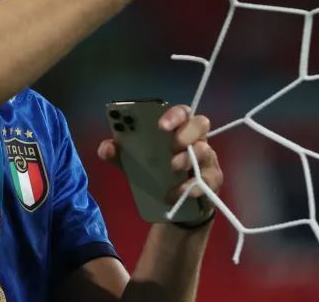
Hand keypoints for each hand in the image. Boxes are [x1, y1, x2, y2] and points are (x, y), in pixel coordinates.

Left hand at [97, 105, 222, 203]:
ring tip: (172, 169)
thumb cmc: (156, 175)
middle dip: (186, 133)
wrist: (174, 206)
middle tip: (172, 146)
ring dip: (187, 159)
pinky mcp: (212, 180)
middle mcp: (196, 139)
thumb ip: (120, 154)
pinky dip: (191, 186)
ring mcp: (207, 159)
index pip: (182, 112)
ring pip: (205, 151)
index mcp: (177, 130)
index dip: (174, 114)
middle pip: (201, 124)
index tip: (161, 125)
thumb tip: (106, 148)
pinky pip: (209, 179)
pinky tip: (176, 193)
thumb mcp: (134, 164)